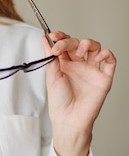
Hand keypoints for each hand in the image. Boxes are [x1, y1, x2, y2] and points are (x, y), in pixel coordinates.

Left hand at [42, 31, 116, 155]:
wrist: (69, 120)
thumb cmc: (59, 101)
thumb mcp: (51, 76)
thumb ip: (50, 57)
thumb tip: (44, 39)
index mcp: (65, 63)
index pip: (65, 43)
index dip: (60, 36)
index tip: (53, 35)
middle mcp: (79, 64)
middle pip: (78, 43)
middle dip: (69, 41)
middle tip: (60, 47)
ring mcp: (92, 70)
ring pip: (96, 48)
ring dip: (88, 44)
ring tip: (79, 52)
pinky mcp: (103, 78)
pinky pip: (110, 61)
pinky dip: (106, 55)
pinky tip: (97, 58)